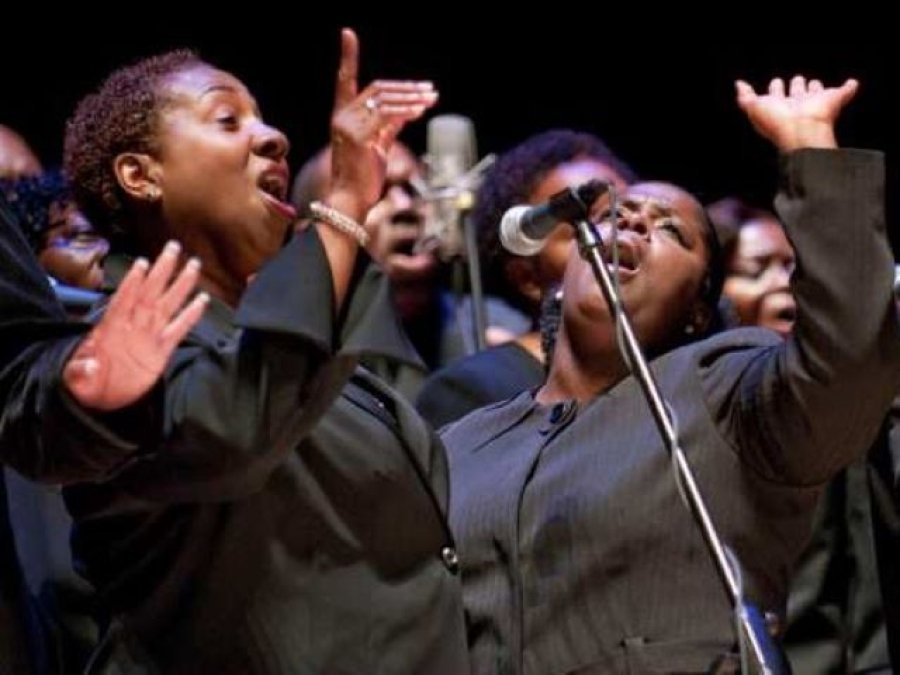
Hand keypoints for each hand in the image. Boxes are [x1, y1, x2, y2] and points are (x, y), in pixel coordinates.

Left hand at [63, 241, 207, 410]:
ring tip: (193, 265)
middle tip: (173, 248)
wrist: (101, 398)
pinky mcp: (162, 352)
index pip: (123, 301)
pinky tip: (201, 301)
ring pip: (167, 306)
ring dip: (180, 286)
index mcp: (111, 329)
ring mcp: (149, 337)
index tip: (141, 264)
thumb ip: (81, 370)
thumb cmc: (86, 385)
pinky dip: (190, 316)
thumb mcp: (76, 378)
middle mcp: (133, 328)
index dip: (131, 283)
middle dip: (161, 271)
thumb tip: (89, 365)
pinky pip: (178, 330)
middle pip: (150, 294)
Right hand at [327, 28, 438, 224]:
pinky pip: (387, 116)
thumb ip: (388, 127)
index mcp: (343, 117)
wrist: (350, 202)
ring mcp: (348, 125)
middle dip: (406, 88)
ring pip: (384, 99)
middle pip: (377, 88)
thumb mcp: (378, 147)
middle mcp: (342, 117)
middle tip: (430, 90)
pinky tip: (421, 110)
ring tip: (432, 99)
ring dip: (412, 99)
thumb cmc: (363, 179)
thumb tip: (406, 111)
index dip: (347, 56)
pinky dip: (406, 110)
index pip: (344, 80)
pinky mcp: (358, 137)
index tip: (348, 33)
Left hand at [735, 75, 857, 151]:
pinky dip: (850, 87)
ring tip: (814, 84)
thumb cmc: (776, 121)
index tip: (776, 82)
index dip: (776, 88)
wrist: (802, 130)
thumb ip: (745, 97)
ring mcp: (816, 103)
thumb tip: (739, 84)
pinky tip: (853, 83)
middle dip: (797, 85)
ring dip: (816, 87)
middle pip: (798, 92)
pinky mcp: (834, 100)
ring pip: (817, 92)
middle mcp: (798, 105)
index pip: (777, 94)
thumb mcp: (753, 108)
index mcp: (779, 107)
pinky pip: (845, 91)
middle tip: (797, 79)